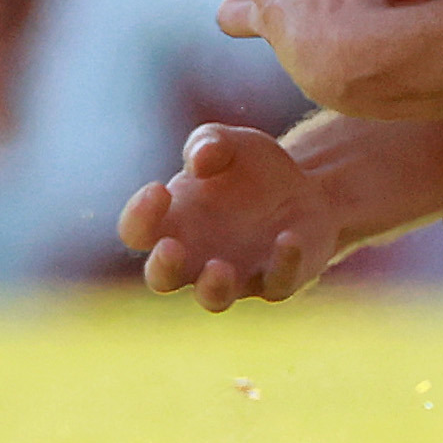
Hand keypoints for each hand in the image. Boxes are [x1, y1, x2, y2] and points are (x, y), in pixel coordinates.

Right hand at [119, 122, 346, 309]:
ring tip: (219, 267)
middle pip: (161, 278)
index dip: (139, 216)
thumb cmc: (251, 167)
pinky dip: (282, 265)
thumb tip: (199, 161)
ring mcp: (236, 274)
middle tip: (171, 248)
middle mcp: (196, 256)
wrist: (305, 185)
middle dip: (163, 268)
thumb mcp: (231, 143)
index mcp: (174, 221)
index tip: (159, 189)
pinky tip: (288, 238)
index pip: (137, 231)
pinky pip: (275, 284)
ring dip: (213, 288)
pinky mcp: (276, 279)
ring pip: (214, 299)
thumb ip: (209, 143)